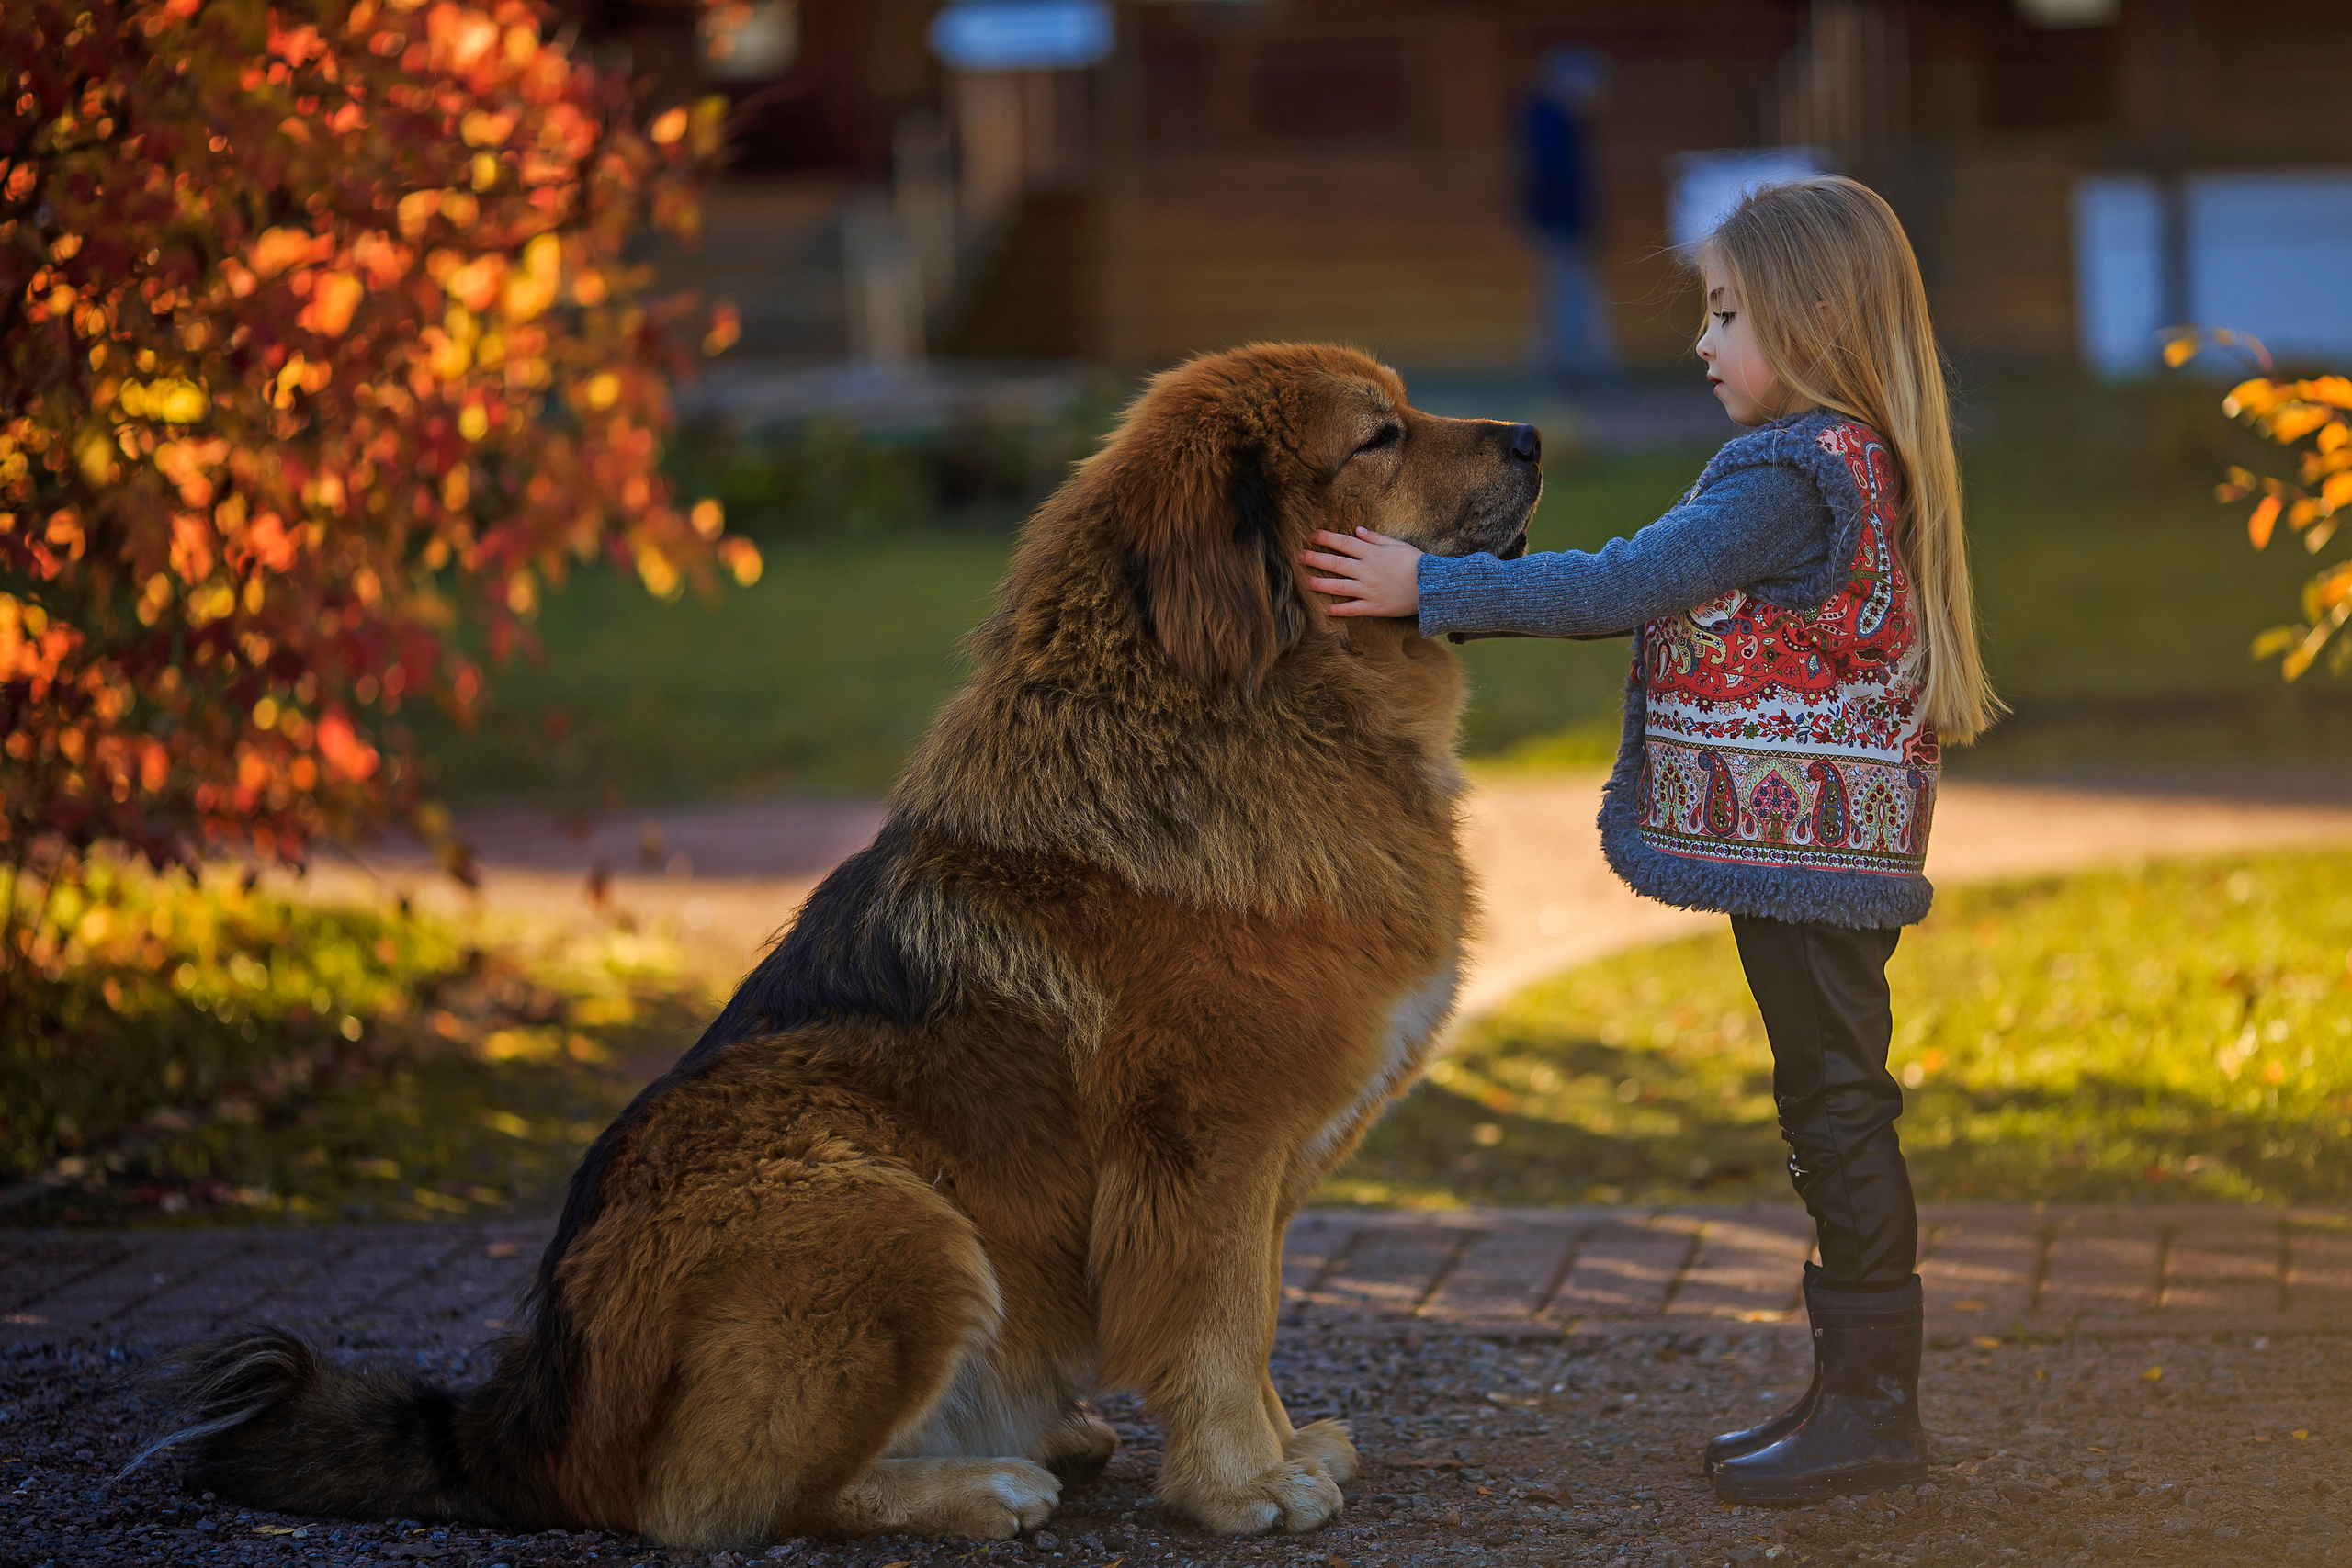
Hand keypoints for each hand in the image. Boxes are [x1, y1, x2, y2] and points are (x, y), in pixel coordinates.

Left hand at [1299, 527, 1421, 618]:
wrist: (1431, 586)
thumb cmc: (1416, 562)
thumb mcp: (1397, 544)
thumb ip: (1375, 537)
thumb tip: (1357, 529)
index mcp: (1372, 553)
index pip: (1343, 543)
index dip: (1325, 538)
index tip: (1312, 536)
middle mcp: (1366, 571)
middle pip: (1335, 564)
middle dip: (1315, 559)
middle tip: (1298, 556)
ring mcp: (1369, 590)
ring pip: (1338, 587)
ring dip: (1320, 584)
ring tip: (1305, 582)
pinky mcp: (1374, 606)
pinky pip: (1352, 609)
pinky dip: (1338, 610)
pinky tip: (1326, 610)